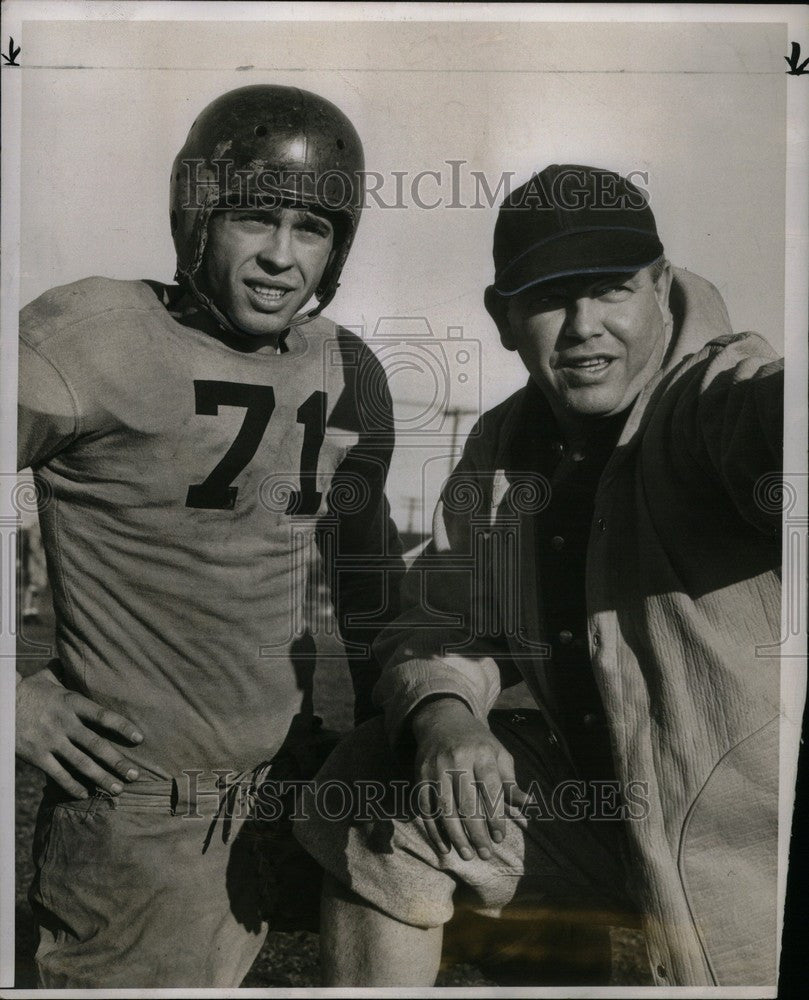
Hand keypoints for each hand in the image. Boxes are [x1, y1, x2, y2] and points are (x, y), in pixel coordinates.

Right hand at [16, 667, 142, 797]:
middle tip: (135, 775)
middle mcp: (64, 723)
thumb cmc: (27, 690)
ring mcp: (51, 741)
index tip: (139, 738)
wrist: (0, 705)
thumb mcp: (48, 677)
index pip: (103, 715)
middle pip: (96, 745)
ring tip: (118, 789)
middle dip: (117, 762)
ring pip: (81, 764)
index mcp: (71, 702)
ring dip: (102, 778)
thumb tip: (76, 656)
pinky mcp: (37, 756)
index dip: (122, 727)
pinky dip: (73, 786)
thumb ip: (66, 672)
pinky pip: (58, 774)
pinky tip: (86, 794)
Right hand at [410, 697, 527, 861]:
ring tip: (467, 855)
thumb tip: (528, 804)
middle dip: (477, 832)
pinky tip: (444, 846)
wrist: (442, 719)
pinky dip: (434, 830)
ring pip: (445, 808)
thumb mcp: (498, 753)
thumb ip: (510, 781)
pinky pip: (426, 808)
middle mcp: (457, 760)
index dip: (495, 816)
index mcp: (481, 754)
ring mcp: (436, 768)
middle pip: (467, 803)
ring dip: (455, 836)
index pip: (490, 790)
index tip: (499, 838)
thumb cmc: (477, 742)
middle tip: (485, 854)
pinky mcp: (420, 775)